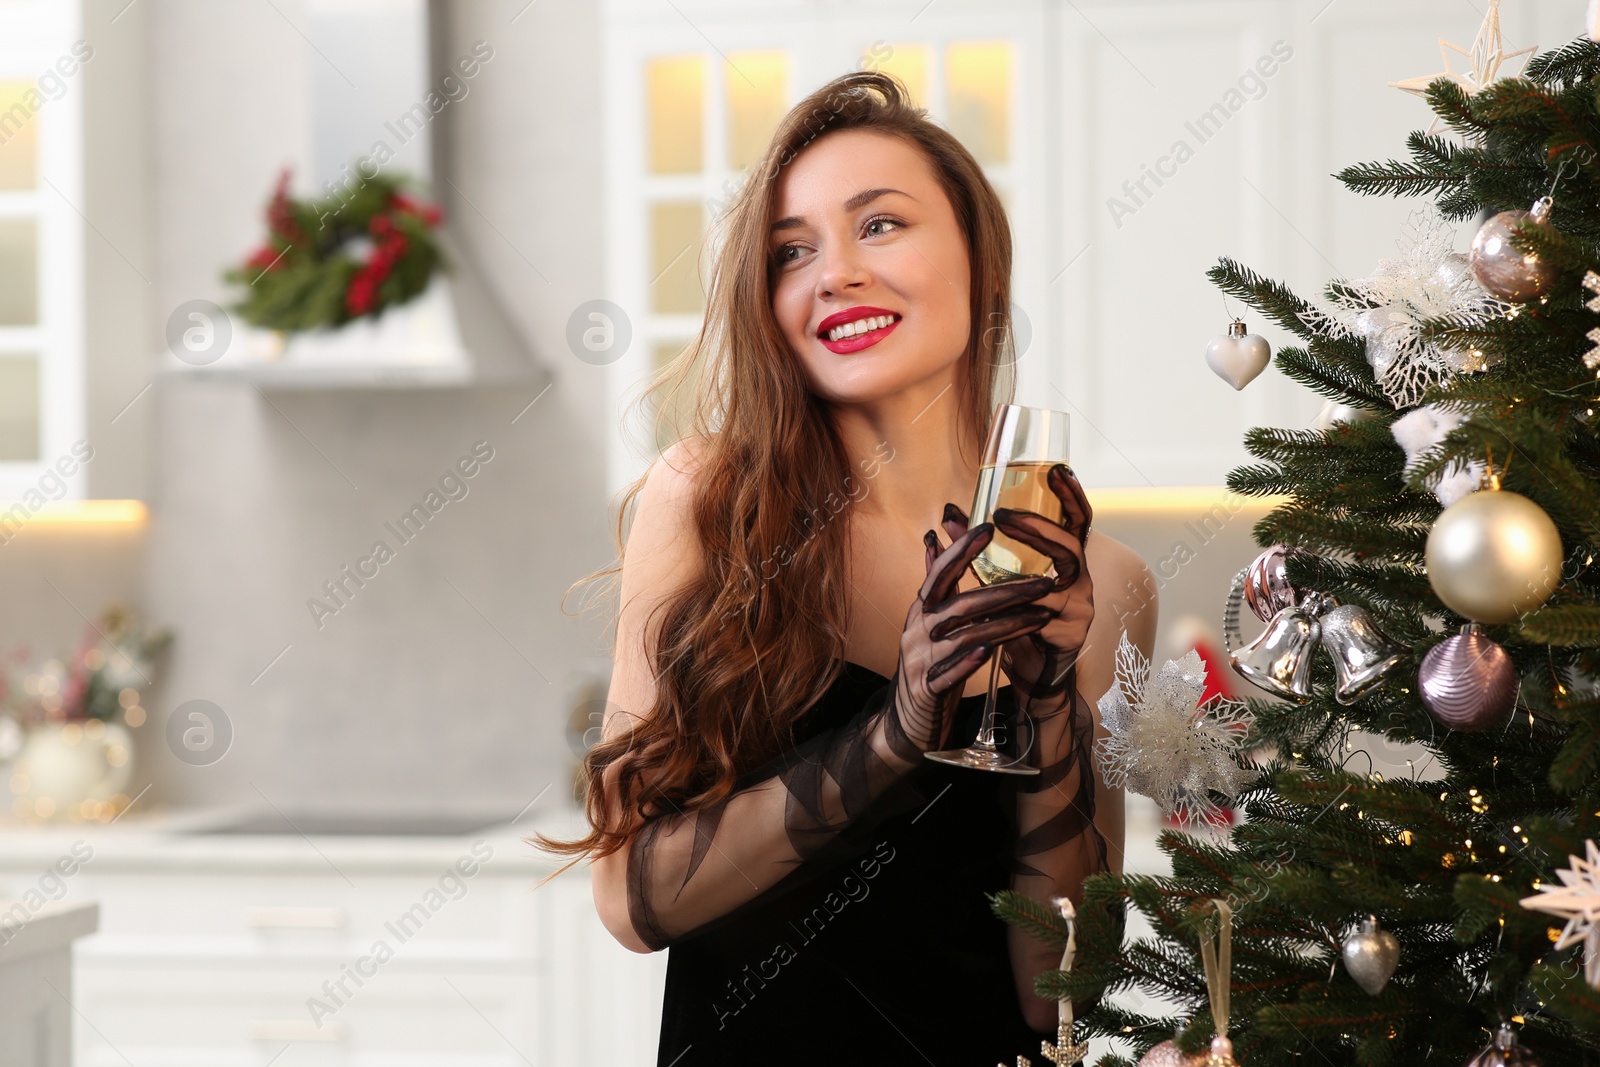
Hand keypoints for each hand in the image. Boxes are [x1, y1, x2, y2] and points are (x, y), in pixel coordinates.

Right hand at [882, 522, 1056, 757]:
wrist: (905, 722)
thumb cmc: (928, 665)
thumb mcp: (928, 622)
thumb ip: (936, 585)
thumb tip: (934, 540)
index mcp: (921, 611)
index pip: (940, 574)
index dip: (962, 550)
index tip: (988, 527)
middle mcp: (917, 631)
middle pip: (961, 604)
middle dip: (1004, 591)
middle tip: (1042, 584)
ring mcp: (919, 660)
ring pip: (964, 637)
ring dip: (1004, 625)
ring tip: (1041, 617)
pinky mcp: (926, 690)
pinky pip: (948, 673)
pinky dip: (968, 661)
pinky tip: (991, 652)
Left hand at [936, 463, 1093, 703]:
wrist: (1031, 673)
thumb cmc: (1017, 620)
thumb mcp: (995, 579)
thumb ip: (975, 548)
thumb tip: (947, 513)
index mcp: (1067, 561)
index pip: (1077, 521)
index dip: (1071, 495)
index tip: (1055, 470)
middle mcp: (1079, 580)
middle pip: (1070, 546)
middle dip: (1038, 528)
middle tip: (1003, 516)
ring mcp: (1078, 608)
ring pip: (1054, 581)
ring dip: (1022, 566)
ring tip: (994, 557)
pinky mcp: (1068, 635)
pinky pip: (1042, 617)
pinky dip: (1015, 609)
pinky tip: (993, 603)